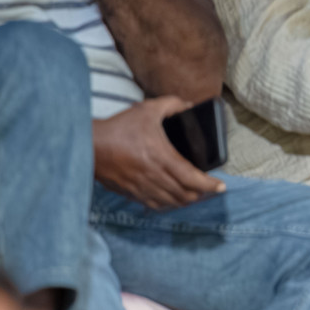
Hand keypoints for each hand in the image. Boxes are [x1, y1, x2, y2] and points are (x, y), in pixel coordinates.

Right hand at [93, 97, 226, 209]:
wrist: (88, 145)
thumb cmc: (119, 127)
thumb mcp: (148, 109)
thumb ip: (172, 104)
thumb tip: (189, 105)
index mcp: (161, 157)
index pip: (191, 178)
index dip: (209, 185)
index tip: (221, 187)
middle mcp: (153, 176)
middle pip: (184, 194)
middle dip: (201, 194)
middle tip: (211, 189)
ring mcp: (140, 187)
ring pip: (170, 202)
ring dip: (185, 201)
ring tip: (196, 195)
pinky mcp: (129, 192)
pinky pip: (153, 204)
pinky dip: (167, 204)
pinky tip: (172, 200)